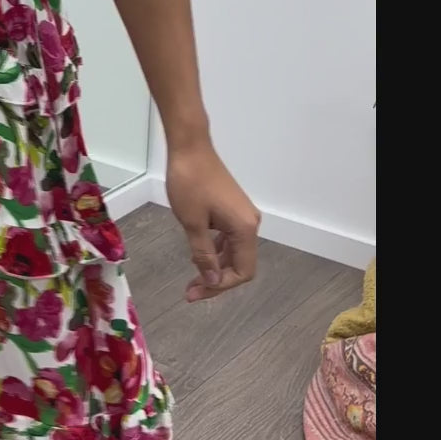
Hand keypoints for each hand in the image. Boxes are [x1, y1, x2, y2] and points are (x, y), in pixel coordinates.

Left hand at [165, 141, 261, 302]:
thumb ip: (204, 255)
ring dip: (216, 267)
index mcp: (245, 228)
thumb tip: (213, 281)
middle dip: (216, 280)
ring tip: (193, 278)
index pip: (242, 271)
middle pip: (239, 264)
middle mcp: (250, 223)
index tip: (196, 292)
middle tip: (190, 291)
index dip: (220, 286)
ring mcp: (243, 215)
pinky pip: (229, 238)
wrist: (190, 148)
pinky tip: (199, 255)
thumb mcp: (193, 224)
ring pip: (234, 252)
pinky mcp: (233, 209)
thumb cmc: (190, 183)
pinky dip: (216, 251)